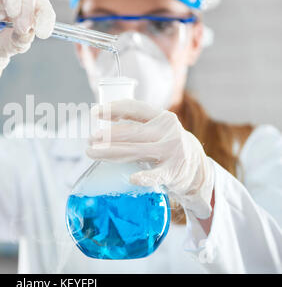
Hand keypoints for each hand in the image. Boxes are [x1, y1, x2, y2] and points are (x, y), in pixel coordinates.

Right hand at [0, 0, 55, 84]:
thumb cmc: (0, 44)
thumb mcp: (13, 46)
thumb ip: (22, 39)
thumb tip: (27, 31)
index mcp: (32, 9)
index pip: (44, 7)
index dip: (45, 18)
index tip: (42, 33)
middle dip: (28, 7)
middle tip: (22, 27)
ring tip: (12, 14)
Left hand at [87, 99, 214, 219]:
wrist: (197, 168)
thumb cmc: (167, 145)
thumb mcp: (158, 129)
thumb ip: (137, 125)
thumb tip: (101, 125)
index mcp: (161, 117)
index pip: (135, 108)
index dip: (113, 108)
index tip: (94, 112)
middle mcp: (167, 131)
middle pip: (131, 132)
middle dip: (107, 135)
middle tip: (89, 139)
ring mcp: (171, 151)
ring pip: (136, 151)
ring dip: (111, 153)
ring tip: (92, 153)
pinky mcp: (174, 172)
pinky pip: (156, 175)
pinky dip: (144, 177)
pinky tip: (132, 178)